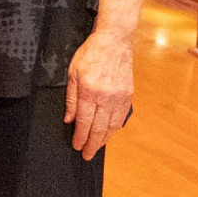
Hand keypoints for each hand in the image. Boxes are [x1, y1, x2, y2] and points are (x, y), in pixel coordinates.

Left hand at [65, 29, 133, 159]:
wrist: (114, 42)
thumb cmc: (90, 55)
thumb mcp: (72, 74)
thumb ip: (70, 99)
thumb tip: (69, 119)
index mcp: (89, 92)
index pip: (83, 122)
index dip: (80, 137)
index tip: (76, 146)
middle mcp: (105, 98)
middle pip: (98, 128)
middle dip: (92, 144)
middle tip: (86, 155)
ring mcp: (119, 97)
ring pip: (112, 126)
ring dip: (104, 139)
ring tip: (96, 148)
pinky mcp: (128, 95)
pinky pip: (121, 117)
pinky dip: (115, 129)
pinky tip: (110, 134)